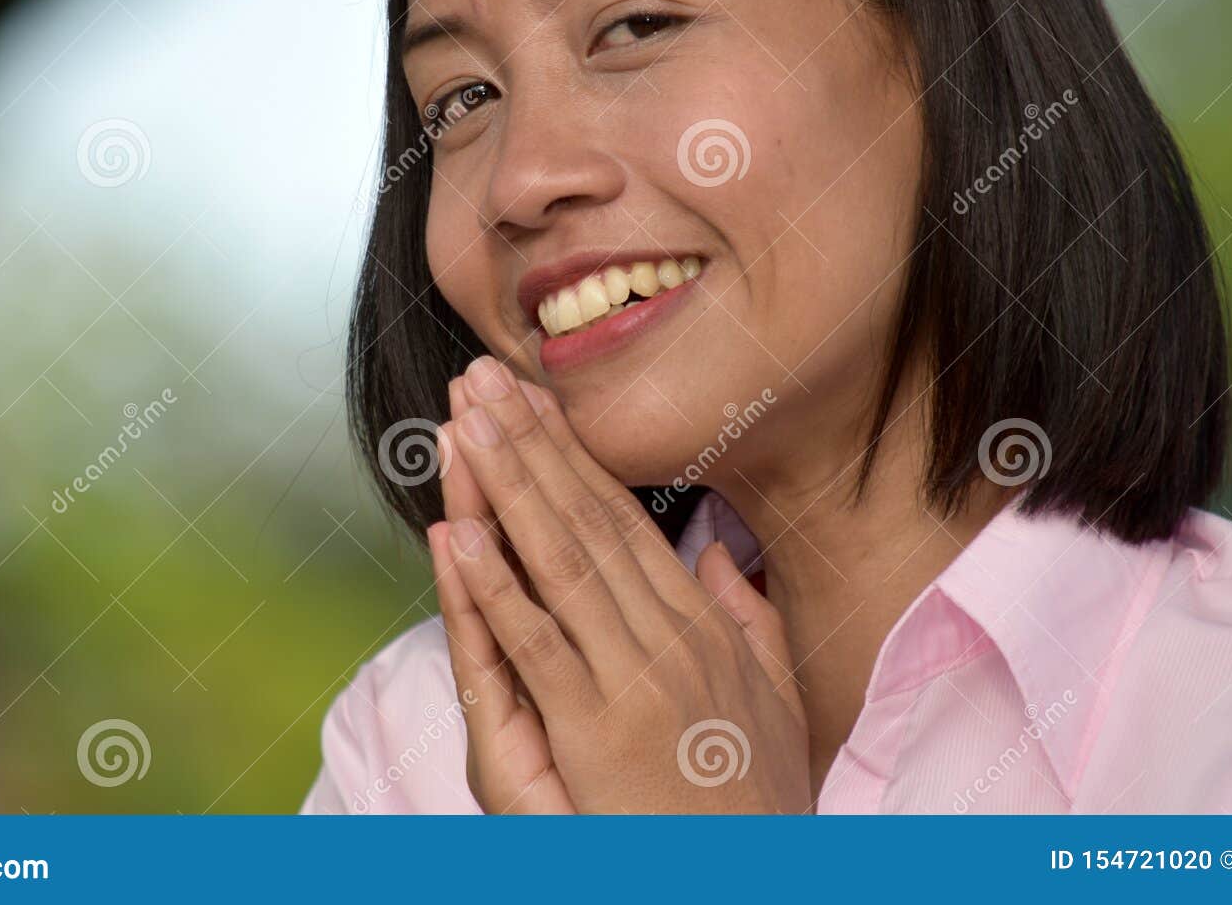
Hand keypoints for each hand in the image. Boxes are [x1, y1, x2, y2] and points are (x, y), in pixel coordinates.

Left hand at [429, 356, 810, 813]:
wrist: (753, 880)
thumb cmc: (757, 803)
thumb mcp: (773, 699)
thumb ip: (748, 619)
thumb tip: (721, 555)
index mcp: (703, 624)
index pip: (622, 519)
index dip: (569, 454)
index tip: (531, 400)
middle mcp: (670, 635)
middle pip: (585, 519)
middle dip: (529, 442)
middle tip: (483, 377)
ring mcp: (634, 678)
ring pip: (558, 560)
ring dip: (505, 483)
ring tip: (466, 420)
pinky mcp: (597, 728)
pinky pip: (535, 640)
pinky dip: (493, 582)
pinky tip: (458, 530)